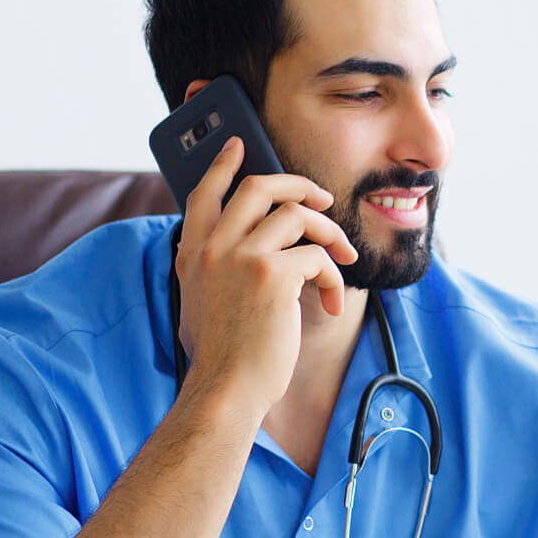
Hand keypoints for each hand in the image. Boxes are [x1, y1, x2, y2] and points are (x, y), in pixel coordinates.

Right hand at [174, 136, 360, 413]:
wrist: (224, 391)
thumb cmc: (220, 359)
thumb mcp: (198, 304)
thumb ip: (211, 270)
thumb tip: (236, 252)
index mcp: (193, 254)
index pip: (205, 193)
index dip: (223, 165)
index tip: (239, 146)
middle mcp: (214, 247)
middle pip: (260, 187)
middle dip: (298, 185)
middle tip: (322, 199)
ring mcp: (242, 256)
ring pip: (298, 216)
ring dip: (330, 236)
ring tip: (345, 261)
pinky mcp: (273, 275)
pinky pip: (318, 257)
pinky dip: (333, 280)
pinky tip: (330, 306)